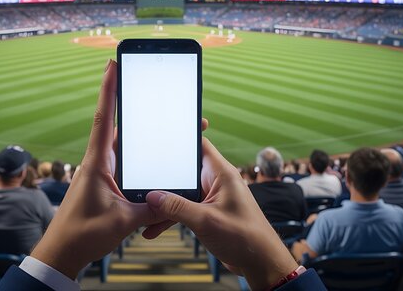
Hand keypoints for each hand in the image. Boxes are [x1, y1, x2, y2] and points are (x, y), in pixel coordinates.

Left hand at [30, 59, 159, 278]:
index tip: (112, 64)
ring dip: (142, 134)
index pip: (104, 117)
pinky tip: (156, 156)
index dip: (109, 89)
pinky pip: (126, 163)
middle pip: (120, 126)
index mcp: (97, 162)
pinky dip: (140, 156)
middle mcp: (98, 161)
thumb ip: (151, 208)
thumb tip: (174, 198)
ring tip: (166, 124)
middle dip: (137, 107)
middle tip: (156, 91)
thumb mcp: (122, 221)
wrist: (62, 252)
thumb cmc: (82, 234)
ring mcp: (102, 172)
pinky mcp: (105, 183)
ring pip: (126, 145)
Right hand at [144, 139, 298, 290]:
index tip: (158, 140)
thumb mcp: (205, 221)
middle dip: (164, 178)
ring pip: (182, 193)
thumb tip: (153, 197)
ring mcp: (212, 197)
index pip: (199, 145)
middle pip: (185, 171)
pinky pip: (185, 208)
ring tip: (144, 212)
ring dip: (165, 203)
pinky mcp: (209, 212)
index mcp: (221, 173)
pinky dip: (172, 216)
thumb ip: (177, 208)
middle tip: (142, 182)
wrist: (260, 262)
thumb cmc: (245, 238)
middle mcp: (217, 181)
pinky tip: (155, 228)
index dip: (180, 140)